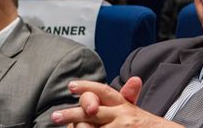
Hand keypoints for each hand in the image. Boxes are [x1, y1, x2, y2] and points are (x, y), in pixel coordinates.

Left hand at [51, 77, 182, 126]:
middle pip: (92, 111)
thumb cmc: (147, 126)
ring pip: (90, 127)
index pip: (105, 92)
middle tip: (55, 116)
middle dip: (71, 114)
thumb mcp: (137, 111)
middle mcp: (123, 115)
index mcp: (125, 105)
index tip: (72, 86)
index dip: (88, 87)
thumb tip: (134, 79)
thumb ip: (128, 98)